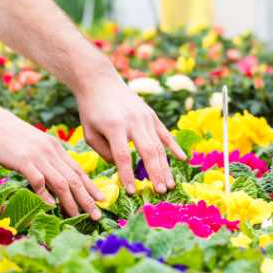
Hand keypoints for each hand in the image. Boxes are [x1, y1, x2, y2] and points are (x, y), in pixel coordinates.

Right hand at [0, 101, 103, 219]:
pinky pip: (39, 181)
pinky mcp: (23, 161)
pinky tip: (51, 206)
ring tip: (77, 217)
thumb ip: (44, 157)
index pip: (78, 170)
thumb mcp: (32, 143)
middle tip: (97, 216)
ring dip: (71, 202)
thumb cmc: (5, 135)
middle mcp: (50, 151)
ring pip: (61, 182)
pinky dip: (46, 195)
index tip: (101, 200)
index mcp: (54, 147)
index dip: (91, 187)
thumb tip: (51, 176)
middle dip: (87, 199)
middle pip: (74, 179)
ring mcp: (38, 156)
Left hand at [75, 74, 186, 194]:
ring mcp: (145, 117)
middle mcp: (133, 121)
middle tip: (161, 192)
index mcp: (115, 126)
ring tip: (169, 184)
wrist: (99, 81)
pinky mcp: (151, 114)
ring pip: (158, 145)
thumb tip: (120, 167)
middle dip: (155, 174)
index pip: (123, 156)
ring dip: (165, 166)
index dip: (128, 175)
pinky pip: (164, 133)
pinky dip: (174, 146)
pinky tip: (182, 159)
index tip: (132, 191)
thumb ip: (104, 152)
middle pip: (148, 151)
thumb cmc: (91, 110)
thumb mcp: (89, 133)